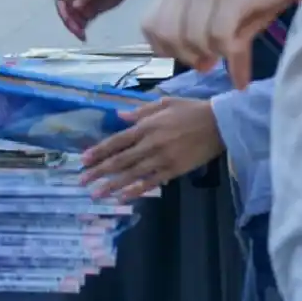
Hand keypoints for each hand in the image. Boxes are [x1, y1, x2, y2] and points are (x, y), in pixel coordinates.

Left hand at [79, 98, 223, 199]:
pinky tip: (122, 197)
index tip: (83, 160)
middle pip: (120, 160)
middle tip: (82, 180)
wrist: (218, 124)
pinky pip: (151, 182)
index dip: (99, 151)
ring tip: (96, 194)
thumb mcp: (164, 103)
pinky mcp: (174, 170)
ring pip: (132, 174)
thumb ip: (140, 111)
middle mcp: (150, 144)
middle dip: (99, 171)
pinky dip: (136, 190)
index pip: (117, 141)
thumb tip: (119, 116)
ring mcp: (162, 159)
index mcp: (147, 126)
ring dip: (112, 185)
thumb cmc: (190, 110)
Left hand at [142, 0, 301, 86]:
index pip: (149, 25)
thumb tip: (238, 86)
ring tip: (228, 49)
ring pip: (190, 39)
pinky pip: (216, 36)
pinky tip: (238, 44)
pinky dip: (226, 49)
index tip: (194, 55)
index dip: (168, 49)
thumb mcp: (232, 8)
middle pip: (166, 36)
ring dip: (209, 54)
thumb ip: (225, 42)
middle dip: (187, 56)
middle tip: (210, 60)